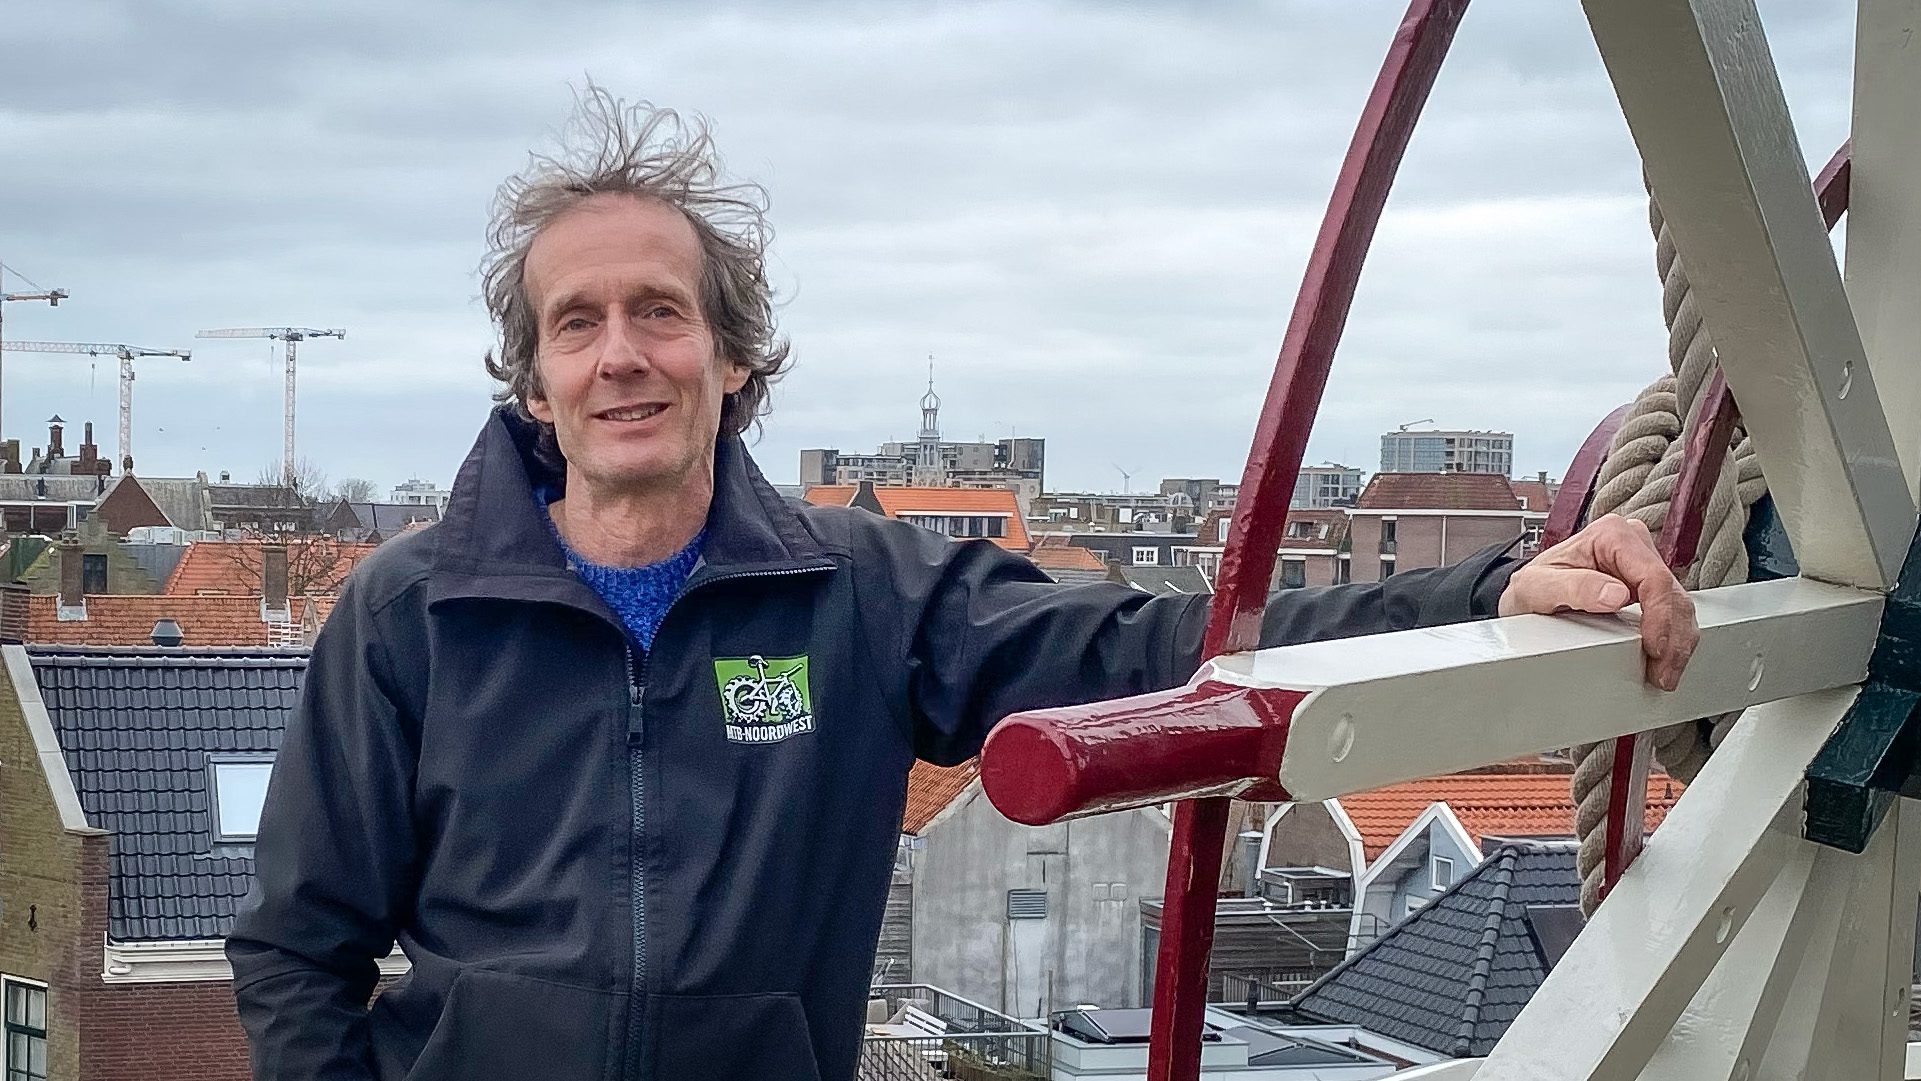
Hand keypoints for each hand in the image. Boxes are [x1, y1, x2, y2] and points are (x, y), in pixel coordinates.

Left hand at [1497, 514, 1697, 690]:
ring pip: (1679, 605)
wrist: (1529, 595)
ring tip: (1664, 673)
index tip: (1654, 647)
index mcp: (1612, 535)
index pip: (1654, 577)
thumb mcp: (1538, 586)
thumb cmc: (1532, 586)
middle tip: (1662, 672)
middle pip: (1673, 592)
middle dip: (1673, 637)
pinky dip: (1672, 639)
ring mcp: (1643, 565)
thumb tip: (1616, 595)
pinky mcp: (1648, 587)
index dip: (1661, 616)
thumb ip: (1574, 587)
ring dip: (1677, 642)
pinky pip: (1672, 613)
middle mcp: (1633, 545)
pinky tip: (1663, 660)